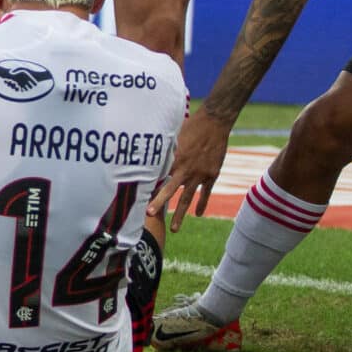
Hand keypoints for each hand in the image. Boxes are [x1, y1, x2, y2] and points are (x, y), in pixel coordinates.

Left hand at [151, 111, 233, 233]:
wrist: (215, 123)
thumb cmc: (191, 126)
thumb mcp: (173, 135)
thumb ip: (164, 149)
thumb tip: (148, 153)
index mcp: (174, 159)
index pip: (158, 176)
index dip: (148, 187)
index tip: (137, 197)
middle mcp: (186, 169)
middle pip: (170, 190)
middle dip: (159, 203)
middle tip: (149, 215)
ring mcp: (200, 174)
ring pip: (188, 198)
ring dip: (180, 214)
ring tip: (174, 229)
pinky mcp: (212, 175)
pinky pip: (206, 193)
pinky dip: (202, 204)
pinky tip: (199, 214)